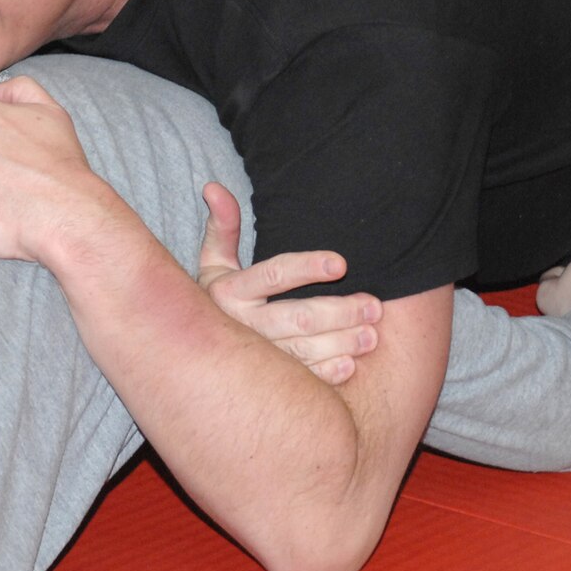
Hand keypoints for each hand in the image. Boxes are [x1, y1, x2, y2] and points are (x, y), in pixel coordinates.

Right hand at [196, 182, 378, 384]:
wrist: (196, 355)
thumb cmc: (219, 298)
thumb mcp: (213, 262)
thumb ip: (222, 225)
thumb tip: (213, 187)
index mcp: (230, 292)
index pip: (274, 275)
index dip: (307, 268)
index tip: (341, 263)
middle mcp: (242, 326)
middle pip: (298, 318)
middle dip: (340, 312)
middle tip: (374, 305)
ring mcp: (256, 358)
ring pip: (304, 352)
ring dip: (341, 343)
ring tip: (372, 335)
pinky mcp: (268, 382)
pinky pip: (300, 380)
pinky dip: (326, 374)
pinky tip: (350, 365)